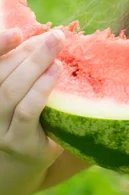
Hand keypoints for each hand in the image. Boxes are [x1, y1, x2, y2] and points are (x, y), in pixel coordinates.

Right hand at [0, 29, 64, 169]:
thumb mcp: (19, 92)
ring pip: (10, 91)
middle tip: (55, 36)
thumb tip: (47, 36)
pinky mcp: (17, 141)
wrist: (25, 161)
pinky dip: (40, 90)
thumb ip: (23, 69)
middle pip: (1, 74)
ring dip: (35, 67)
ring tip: (56, 51)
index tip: (16, 32)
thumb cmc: (25, 118)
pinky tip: (55, 73)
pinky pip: (26, 112)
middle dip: (28, 52)